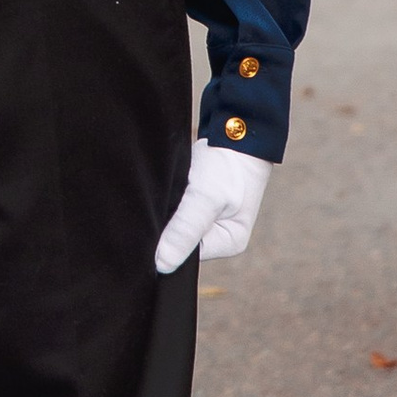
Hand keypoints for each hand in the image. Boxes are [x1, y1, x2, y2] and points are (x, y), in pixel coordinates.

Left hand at [153, 140, 268, 273]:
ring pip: (175, 225)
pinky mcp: (196, 204)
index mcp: (229, 242)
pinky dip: (170, 201)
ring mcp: (207, 219)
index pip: (186, 255)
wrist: (235, 130)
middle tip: (168, 201)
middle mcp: (218, 236)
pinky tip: (170, 189)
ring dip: (168, 211)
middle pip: (180, 241)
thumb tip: (162, 265)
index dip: (169, 241)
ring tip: (172, 192)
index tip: (163, 218)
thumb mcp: (206, 198)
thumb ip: (184, 230)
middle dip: (169, 226)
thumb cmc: (229, 165)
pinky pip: (175, 211)